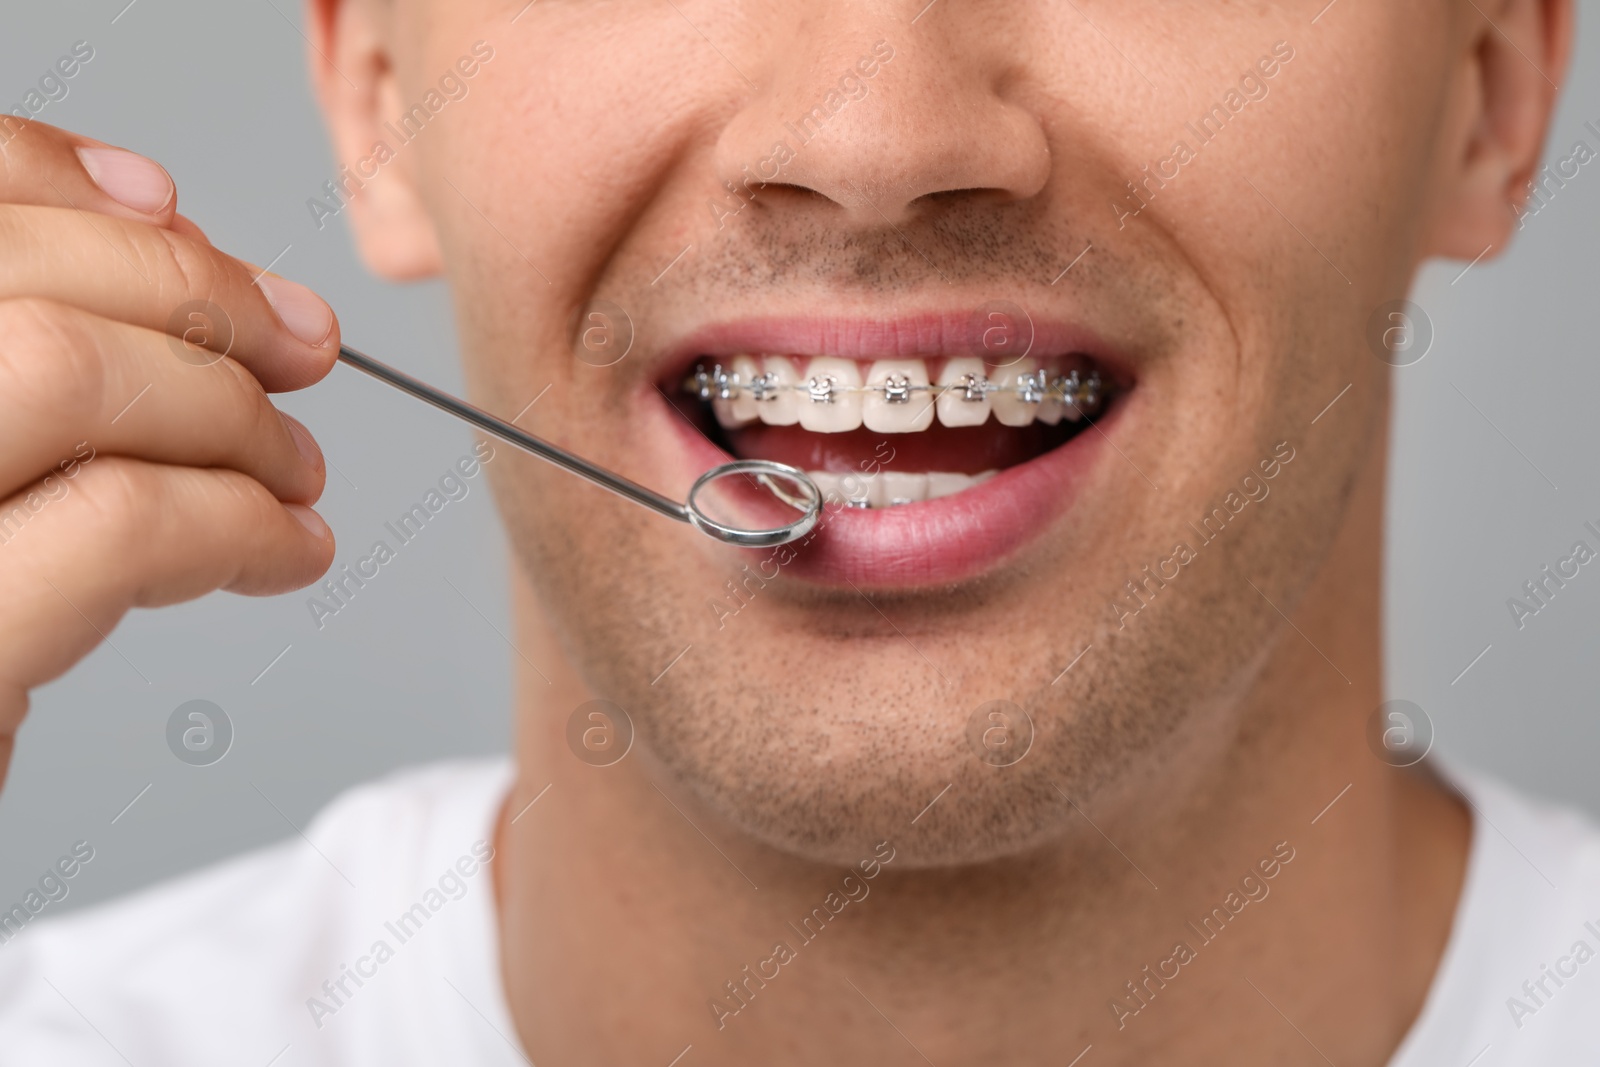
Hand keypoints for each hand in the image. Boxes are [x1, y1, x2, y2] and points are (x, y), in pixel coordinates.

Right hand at [0, 119, 339, 789]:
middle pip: (19, 278)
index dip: (60, 183)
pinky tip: (286, 550)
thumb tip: (159, 231)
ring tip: (296, 470)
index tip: (178, 217)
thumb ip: (22, 364)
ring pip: (65, 373)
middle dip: (195, 296)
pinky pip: (114, 527)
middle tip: (302, 348)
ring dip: (228, 412)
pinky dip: (237, 523)